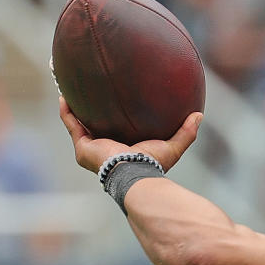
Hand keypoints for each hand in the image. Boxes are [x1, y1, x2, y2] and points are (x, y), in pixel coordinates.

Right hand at [59, 97, 202, 173]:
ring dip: (75, 109)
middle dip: (92, 112)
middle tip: (91, 92)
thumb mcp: (173, 146)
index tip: (117, 103)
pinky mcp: (83, 147)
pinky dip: (67, 111)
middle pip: (97, 127)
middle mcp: (106, 150)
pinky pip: (71, 124)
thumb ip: (186, 132)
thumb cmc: (153, 164)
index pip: (118, 132)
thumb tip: (199, 114)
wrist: (135, 174)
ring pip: (80, 125)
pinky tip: (64, 96)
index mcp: (125, 150)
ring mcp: (92, 150)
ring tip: (71, 90)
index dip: (116, 119)